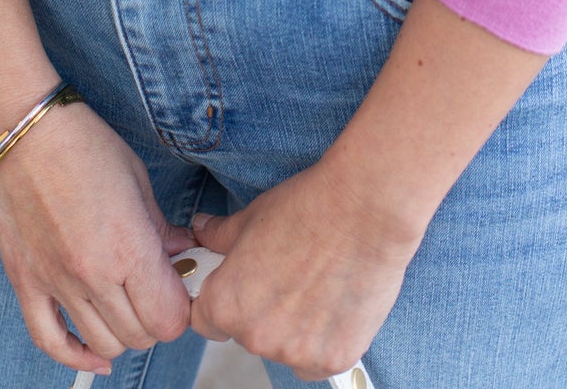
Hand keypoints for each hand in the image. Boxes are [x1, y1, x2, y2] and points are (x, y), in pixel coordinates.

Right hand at [0, 97, 196, 374]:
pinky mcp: (25, 285)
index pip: (168, 318)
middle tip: (155, 291)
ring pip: (101, 344)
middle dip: (155, 319)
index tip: (179, 286)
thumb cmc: (81, 142)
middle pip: (139, 336)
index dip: (180, 307)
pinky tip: (93, 355)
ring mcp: (56, 284)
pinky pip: (50, 341)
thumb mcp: (136, 176)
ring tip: (126, 305)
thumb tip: (180, 253)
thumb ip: (160, 225)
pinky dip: (75, 357)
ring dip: (121, 333)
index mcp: (128, 245)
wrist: (19, 130)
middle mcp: (94, 274)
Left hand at [187, 158, 423, 381]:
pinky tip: (335, 301)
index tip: (241, 286)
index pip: (206, 320)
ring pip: (285, 347)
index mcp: (226, 304)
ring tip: (317, 283)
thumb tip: (201, 232)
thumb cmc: (307, 207)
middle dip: (262, 310)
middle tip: (287, 274)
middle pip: (248, 334)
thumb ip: (218, 236)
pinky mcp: (334, 360)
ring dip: (294, 327)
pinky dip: (324, 339)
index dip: (222, 298)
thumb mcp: (251, 217)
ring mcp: (295, 353)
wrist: (365, 208)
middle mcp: (256, 338)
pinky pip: (317, 360)